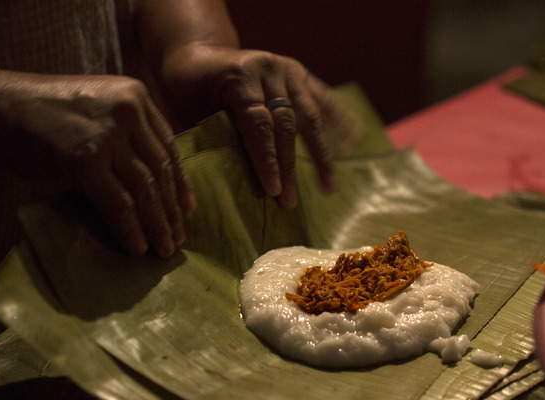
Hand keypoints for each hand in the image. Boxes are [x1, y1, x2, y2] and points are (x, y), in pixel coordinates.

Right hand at [0, 71, 195, 257]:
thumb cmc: (39, 112)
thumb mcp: (96, 108)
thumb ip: (126, 130)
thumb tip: (151, 177)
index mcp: (135, 96)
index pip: (168, 145)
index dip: (181, 181)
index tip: (188, 209)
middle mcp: (128, 113)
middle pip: (161, 169)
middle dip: (172, 209)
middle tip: (178, 237)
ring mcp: (107, 137)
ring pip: (146, 189)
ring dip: (158, 224)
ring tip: (164, 248)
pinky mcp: (85, 163)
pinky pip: (119, 204)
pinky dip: (131, 229)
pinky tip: (137, 247)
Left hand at [163, 47, 342, 207]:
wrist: (199, 52)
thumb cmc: (189, 89)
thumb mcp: (191, 111)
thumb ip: (215, 138)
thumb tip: (234, 183)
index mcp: (239, 77)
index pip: (259, 125)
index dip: (267, 160)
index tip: (274, 191)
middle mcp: (268, 69)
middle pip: (286, 124)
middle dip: (289, 166)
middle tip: (290, 202)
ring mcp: (288, 69)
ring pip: (310, 115)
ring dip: (321, 153)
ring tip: (329, 186)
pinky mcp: (299, 72)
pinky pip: (322, 100)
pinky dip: (339, 121)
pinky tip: (354, 141)